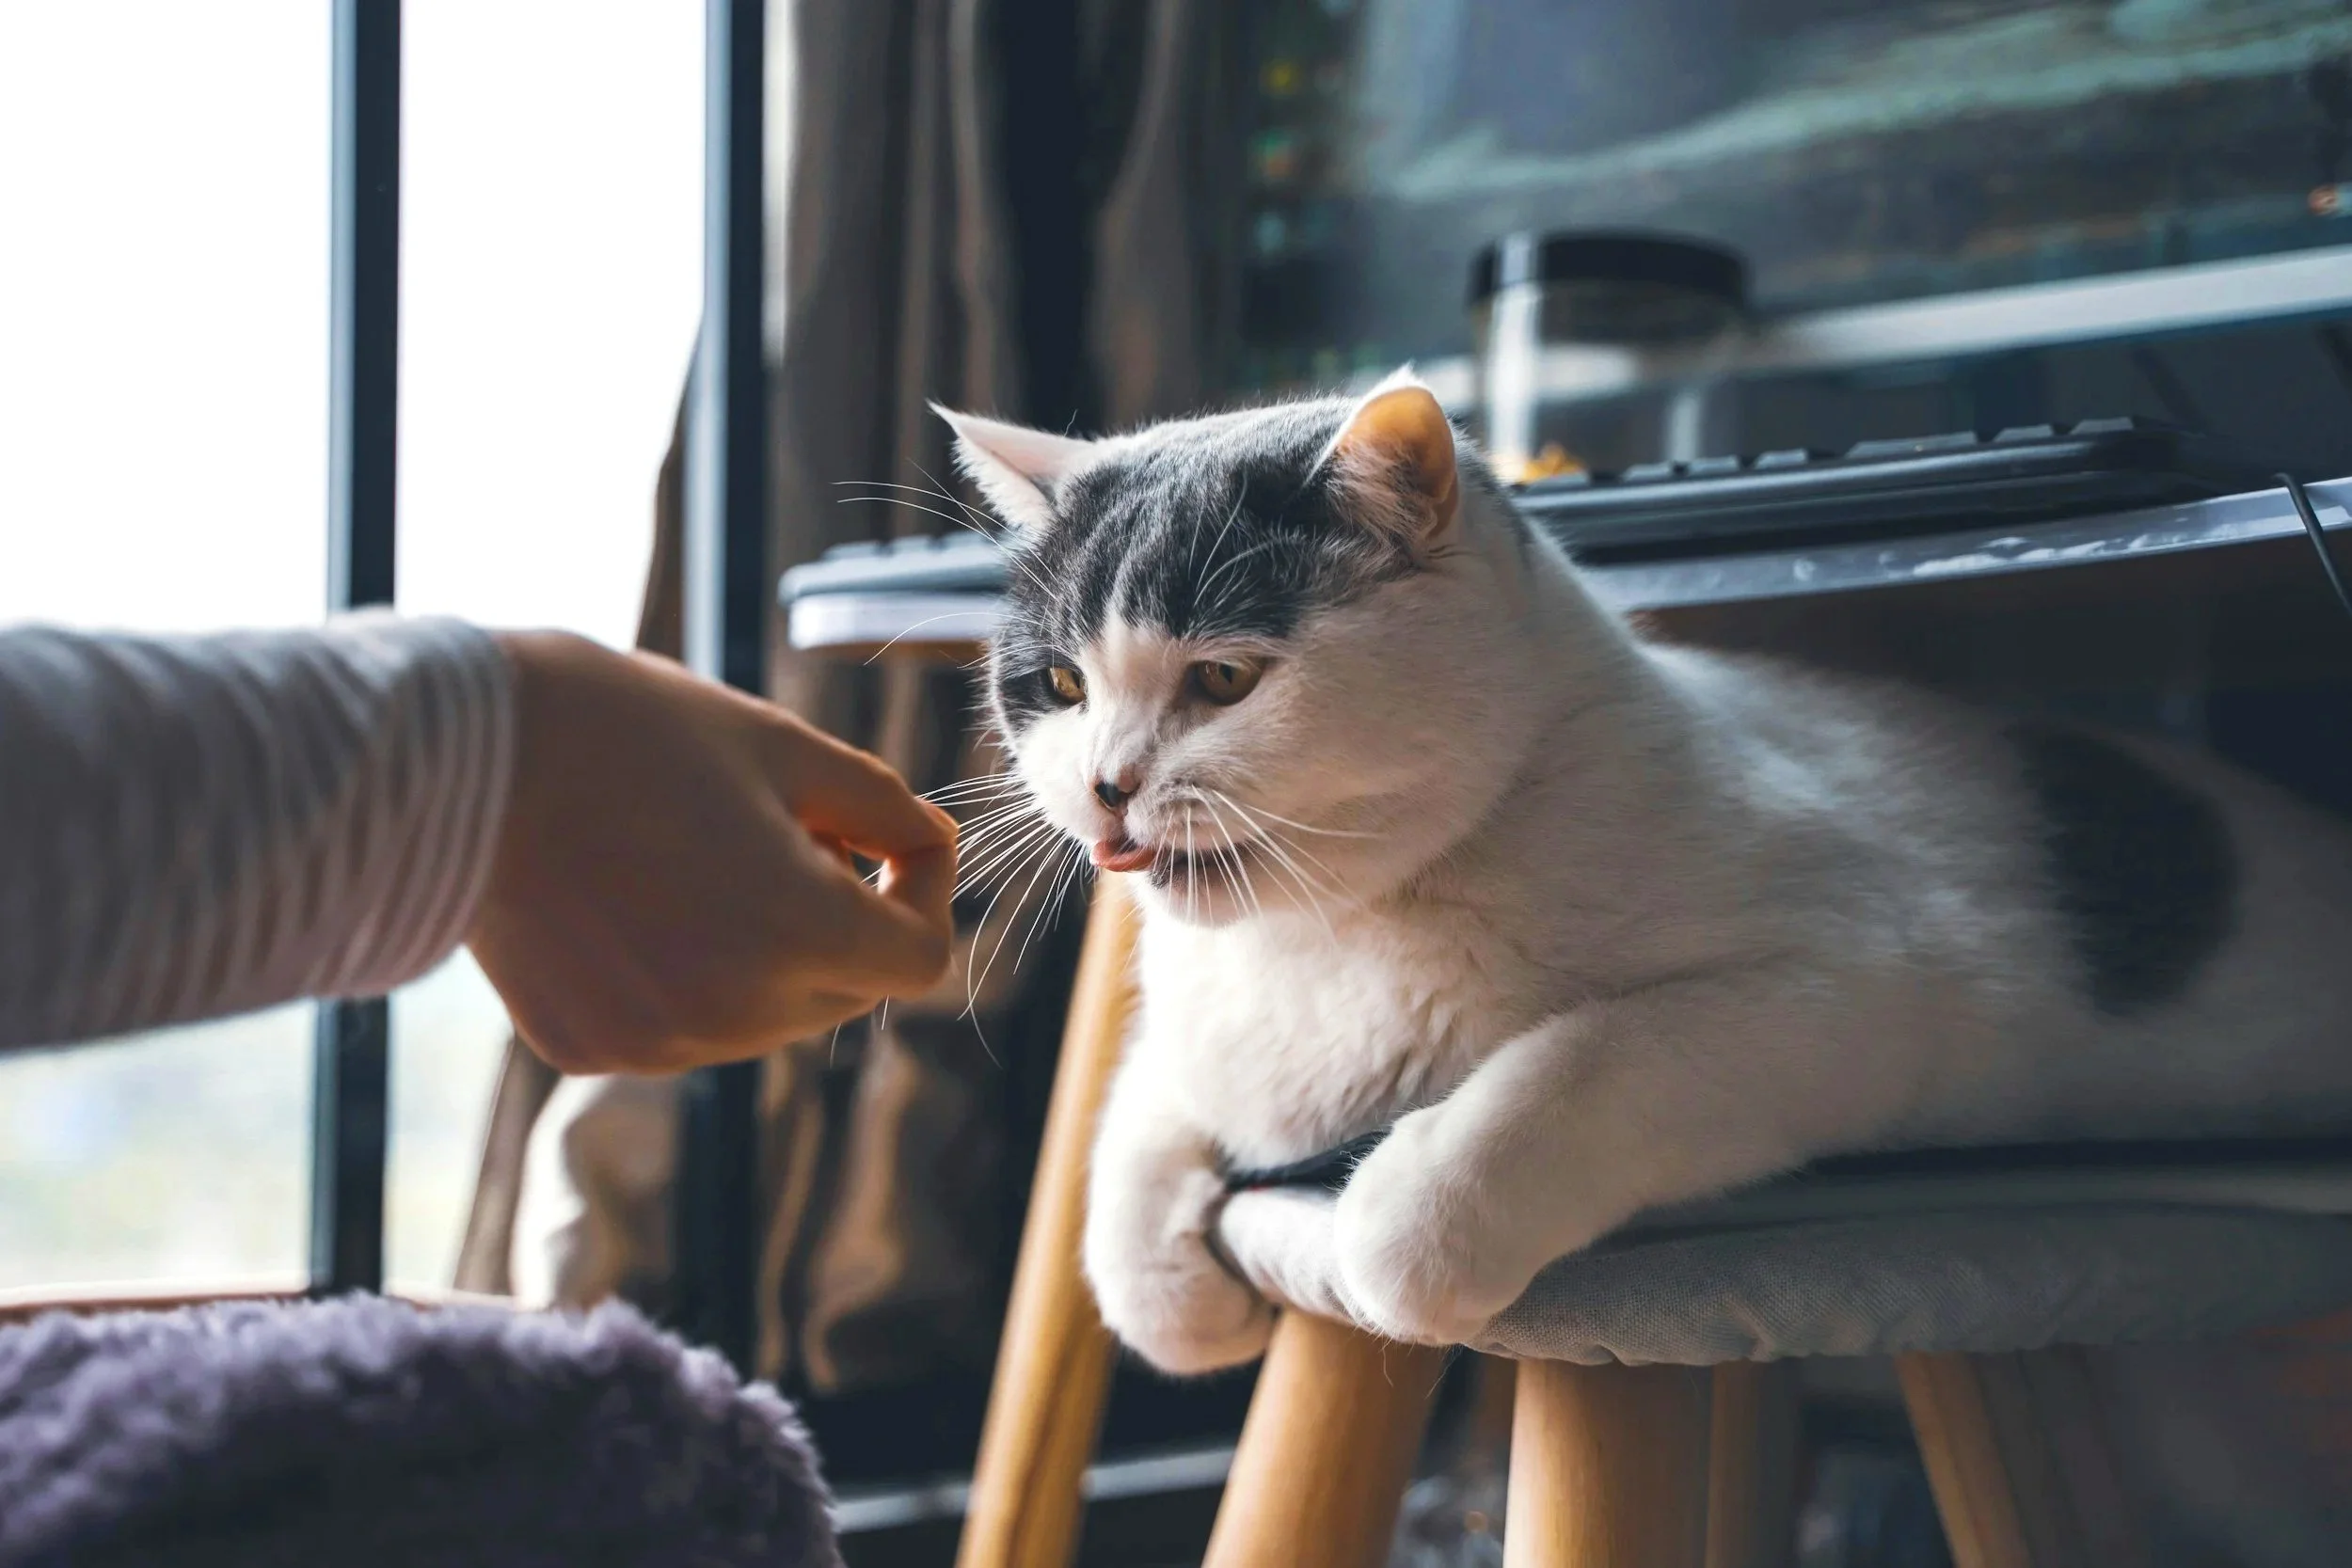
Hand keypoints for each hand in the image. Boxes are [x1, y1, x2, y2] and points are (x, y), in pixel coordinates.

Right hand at [468, 631, 955, 1073]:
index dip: (926, 892)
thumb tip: (934, 845)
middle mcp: (734, 1012)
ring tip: (700, 857)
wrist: (452, 759)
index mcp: (795, 931)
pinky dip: (689, 973)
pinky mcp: (588, 1049)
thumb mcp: (782, 747)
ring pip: (770, 1015)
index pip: (920, 958)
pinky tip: (635, 898)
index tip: (894, 839)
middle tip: (788, 829)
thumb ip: (883, 807)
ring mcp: (655, 1043)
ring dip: (771, 949)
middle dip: (847, 914)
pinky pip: (683, 1025)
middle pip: (849, 988)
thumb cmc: (625, 730)